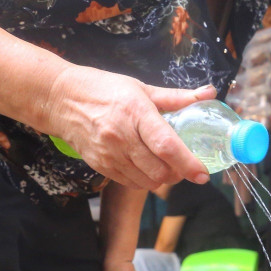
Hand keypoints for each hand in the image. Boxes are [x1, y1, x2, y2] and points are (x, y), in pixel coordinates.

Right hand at [46, 66, 217, 189]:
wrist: (60, 99)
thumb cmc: (104, 89)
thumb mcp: (141, 88)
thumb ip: (177, 97)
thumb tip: (209, 93)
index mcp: (136, 112)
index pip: (166, 145)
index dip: (188, 163)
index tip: (203, 173)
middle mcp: (121, 136)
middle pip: (159, 170)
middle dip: (178, 173)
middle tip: (185, 165)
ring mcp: (108, 154)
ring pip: (146, 181)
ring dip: (162, 178)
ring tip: (166, 165)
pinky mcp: (99, 165)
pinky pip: (129, 182)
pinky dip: (143, 180)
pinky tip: (146, 166)